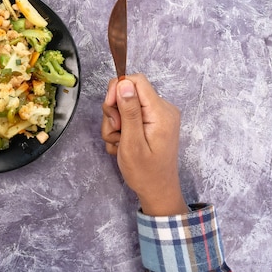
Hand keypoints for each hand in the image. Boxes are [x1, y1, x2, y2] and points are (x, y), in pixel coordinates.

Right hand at [101, 74, 186, 215]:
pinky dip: (121, 129)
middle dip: (114, 112)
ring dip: (115, 124)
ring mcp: (157, 115)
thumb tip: (124, 84)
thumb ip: (129, 112)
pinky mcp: (152, 122)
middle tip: (116, 132)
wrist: (157, 191)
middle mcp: (162, 109)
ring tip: (119, 143)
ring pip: (124, 105)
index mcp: (160, 112)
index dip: (117, 89)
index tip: (109, 109)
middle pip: (128, 92)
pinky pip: (129, 115)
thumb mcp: (132, 143)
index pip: (136, 81)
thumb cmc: (145, 172)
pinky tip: (123, 145)